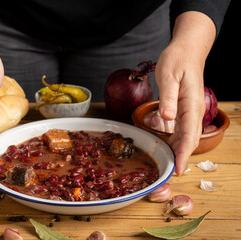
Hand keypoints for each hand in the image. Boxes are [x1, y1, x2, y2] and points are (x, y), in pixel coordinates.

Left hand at [156, 44, 204, 174]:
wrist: (187, 50)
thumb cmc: (177, 60)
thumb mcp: (169, 76)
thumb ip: (168, 97)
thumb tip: (168, 118)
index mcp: (191, 105)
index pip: (189, 135)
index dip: (184, 154)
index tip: (178, 170)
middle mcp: (193, 110)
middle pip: (189, 139)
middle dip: (181, 156)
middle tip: (168, 172)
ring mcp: (191, 109)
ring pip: (186, 135)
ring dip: (178, 149)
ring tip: (167, 163)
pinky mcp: (185, 107)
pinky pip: (182, 128)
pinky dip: (176, 139)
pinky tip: (167, 144)